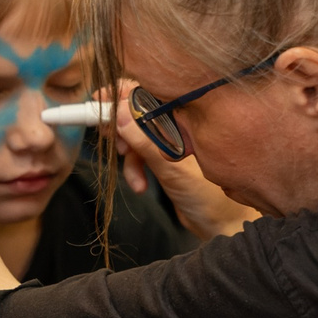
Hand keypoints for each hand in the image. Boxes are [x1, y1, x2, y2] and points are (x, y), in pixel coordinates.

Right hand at [105, 82, 253, 235]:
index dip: (120, 94)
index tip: (99, 101)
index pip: (148, 92)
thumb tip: (119, 112)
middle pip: (137, 113)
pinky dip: (134, 169)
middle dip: (121, 129)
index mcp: (184, 116)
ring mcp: (169, 141)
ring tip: (133, 175)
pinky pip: (139, 155)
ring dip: (128, 157)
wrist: (219, 224)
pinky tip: (140, 185)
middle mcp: (176, 124)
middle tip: (113, 142)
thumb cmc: (208, 196)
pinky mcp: (163, 158)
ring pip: (134, 137)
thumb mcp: (171, 167)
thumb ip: (145, 140)